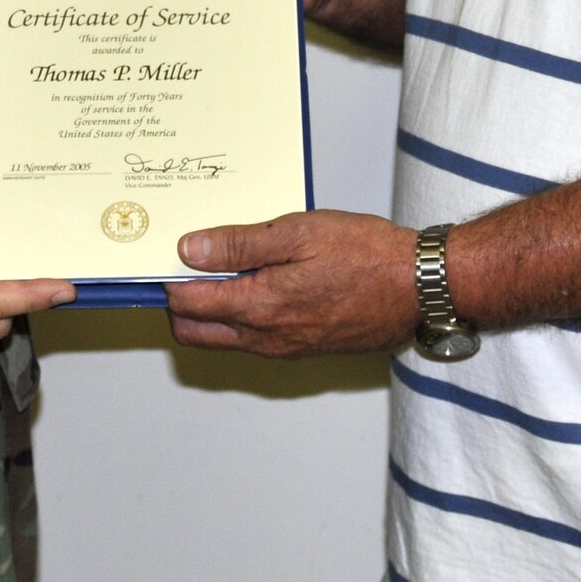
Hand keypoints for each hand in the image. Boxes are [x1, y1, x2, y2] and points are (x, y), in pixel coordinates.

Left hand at [165, 210, 417, 356]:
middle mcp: (266, 338)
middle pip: (194, 331)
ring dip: (209, 309)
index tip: (161, 254)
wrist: (419, 289)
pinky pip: (252, 339)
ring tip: (220, 266)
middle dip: (178, 300)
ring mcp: (284, 348)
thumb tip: (189, 250)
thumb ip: (239, 245)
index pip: (186, 303)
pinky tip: (257, 281)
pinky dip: (239, 315)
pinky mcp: (302, 348)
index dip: (166, 278)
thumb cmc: (368, 256)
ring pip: (222, 337)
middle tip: (183, 263)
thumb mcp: (299, 233)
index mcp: (260, 307)